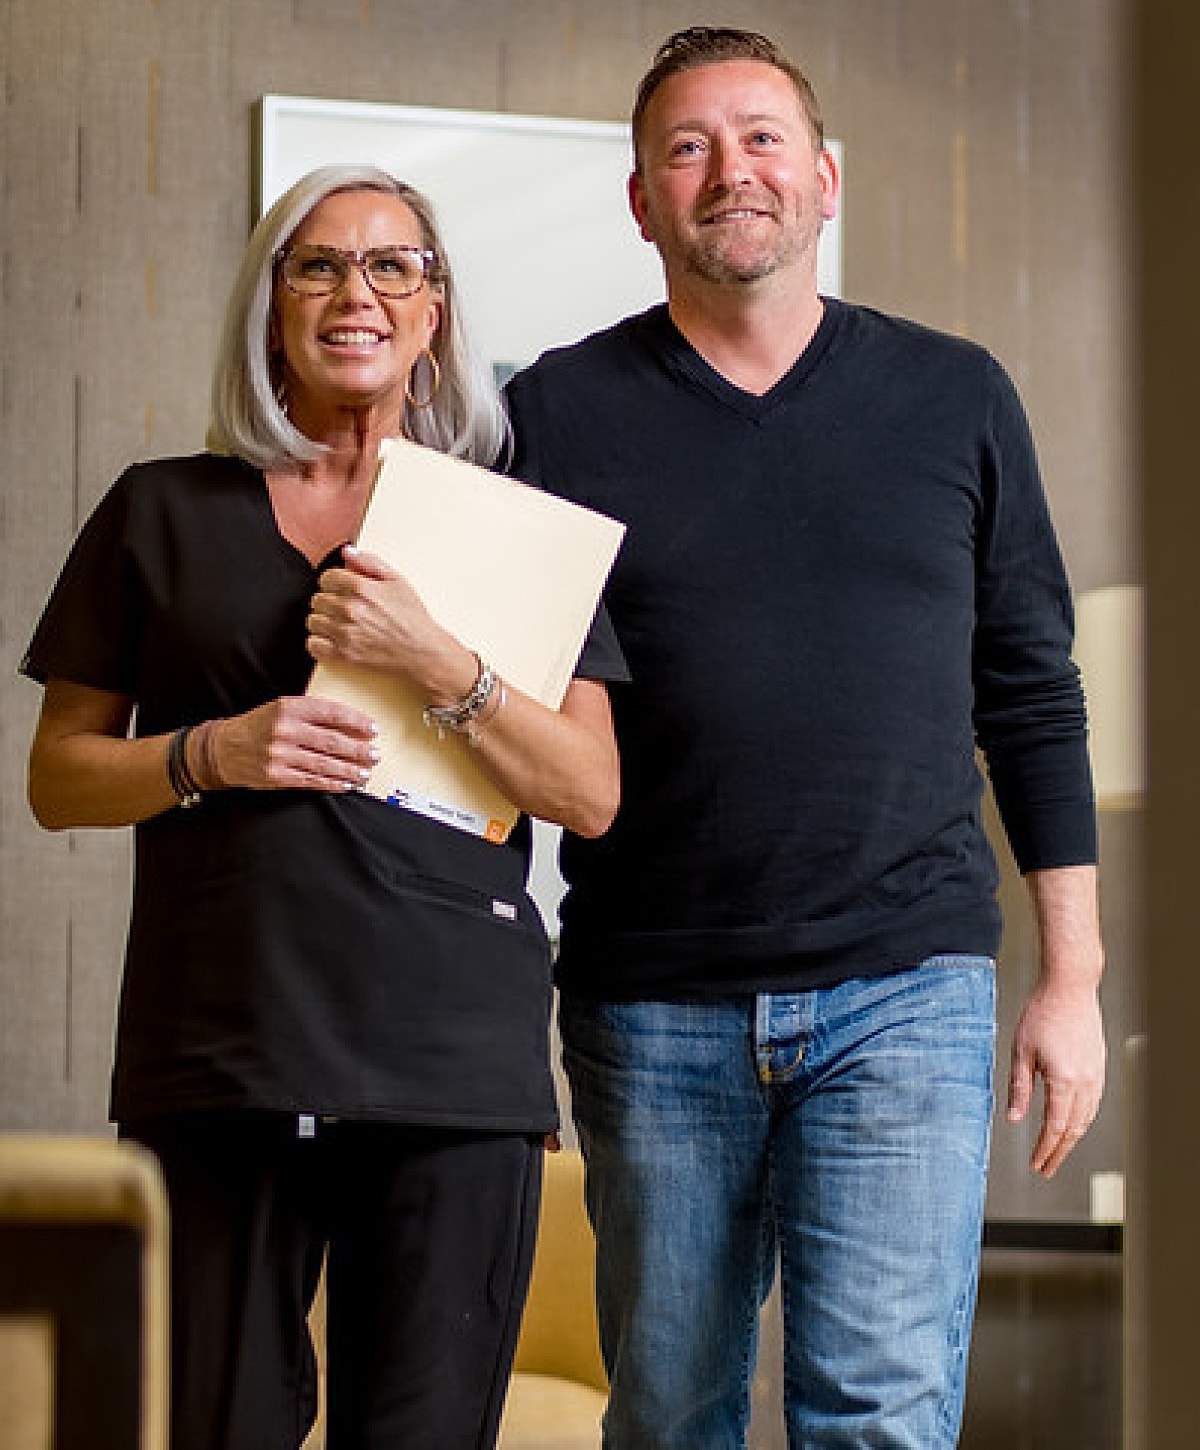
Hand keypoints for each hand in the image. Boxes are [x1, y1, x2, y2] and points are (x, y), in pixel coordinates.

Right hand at [210, 695, 377, 792]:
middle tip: (376, 755)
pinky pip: (312, 781)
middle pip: (333, 741)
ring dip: (350, 771)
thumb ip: (311, 714)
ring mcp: (280, 754)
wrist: (222, 749)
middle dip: (359, 750)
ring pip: (325, 764)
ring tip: (365, 773)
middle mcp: (285, 730)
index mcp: (289, 707)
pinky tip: (346, 785)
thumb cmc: (258, 726)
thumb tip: (349, 725)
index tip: (373, 729)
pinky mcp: (277, 776)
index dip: (357, 721)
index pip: (332, 712)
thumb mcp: (281, 709)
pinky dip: (332, 784)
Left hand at [306, 545, 456, 680]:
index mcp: (361, 588)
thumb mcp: (397, 581)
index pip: (326, 577)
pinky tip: (332, 638)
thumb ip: (370, 562)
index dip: (333, 581)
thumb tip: (347, 551)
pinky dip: (319, 641)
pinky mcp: (343, 654)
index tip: (340, 588)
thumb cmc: (412, 617)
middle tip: (343, 606)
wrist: (421, 651)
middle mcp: (350, 609)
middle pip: (318, 599)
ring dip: (323, 620)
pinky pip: (313, 644)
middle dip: (328, 600)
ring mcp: (345, 632)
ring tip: (338, 622)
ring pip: (313, 621)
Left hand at [1006, 981, 1105, 1177]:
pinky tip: (1074, 1122)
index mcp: (1063, 1080)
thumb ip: (1019, 1088)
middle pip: (1074, 1128)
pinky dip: (1083, 1119)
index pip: (1055, 1126)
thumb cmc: (1042, 1013)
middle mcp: (1085, 1081)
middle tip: (1047, 1169)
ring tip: (1057, 1150)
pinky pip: (1093, 1102)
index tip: (1037, 1164)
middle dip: (1059, 1151)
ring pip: (1087, 1117)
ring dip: (1072, 1138)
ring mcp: (1095, 1074)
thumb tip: (1013, 1118)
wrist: (1070, 988)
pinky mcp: (1098, 1066)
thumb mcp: (1021, 1051)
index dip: (1045, 1149)